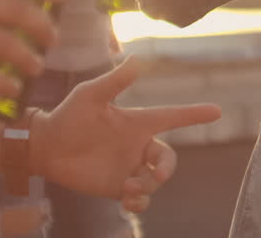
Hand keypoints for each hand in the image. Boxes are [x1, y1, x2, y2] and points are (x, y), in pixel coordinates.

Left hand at [32, 57, 220, 211]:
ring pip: (155, 182)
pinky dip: (139, 203)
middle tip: (155, 176)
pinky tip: (127, 201)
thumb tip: (137, 57)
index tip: (217, 111)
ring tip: (127, 190)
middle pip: (168, 159)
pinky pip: (140, 199)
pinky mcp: (116, 188)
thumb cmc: (68, 115)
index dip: (195, 114)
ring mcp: (128, 168)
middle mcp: (138, 146)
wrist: (44, 147)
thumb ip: (116, 81)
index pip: (172, 117)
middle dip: (167, 169)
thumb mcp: (90, 95)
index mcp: (137, 123)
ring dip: (147, 187)